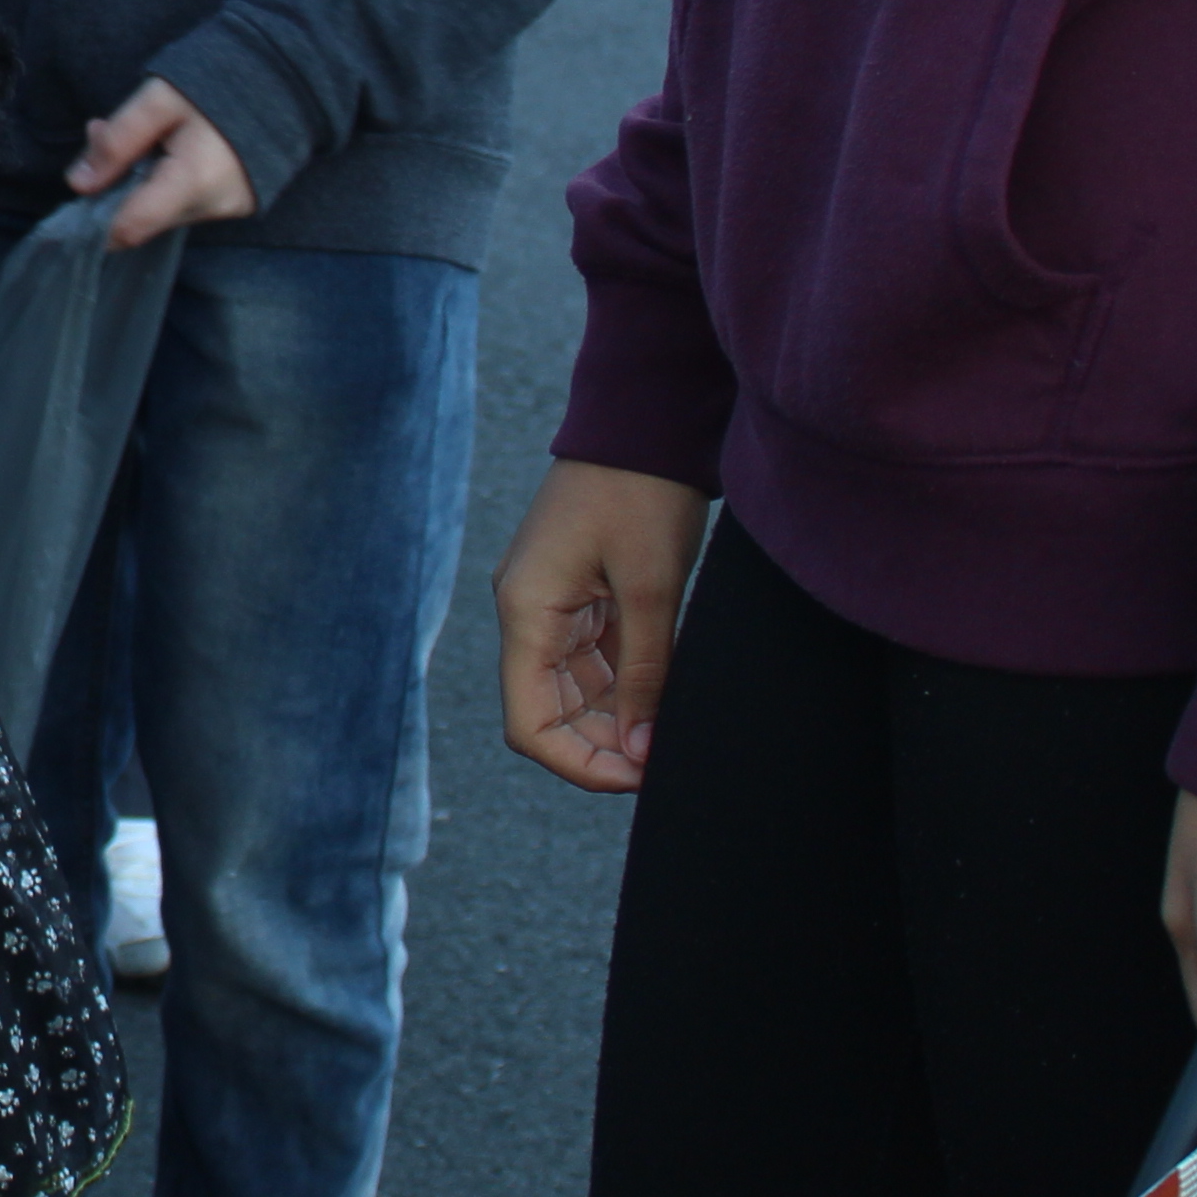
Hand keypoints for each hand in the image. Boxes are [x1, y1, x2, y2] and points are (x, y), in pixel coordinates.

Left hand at [70, 72, 257, 244]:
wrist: (283, 79)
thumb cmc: (217, 83)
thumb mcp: (159, 99)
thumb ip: (117, 141)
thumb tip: (77, 184)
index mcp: (193, 181)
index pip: (128, 228)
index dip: (94, 220)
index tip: (81, 190)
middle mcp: (213, 206)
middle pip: (142, 217)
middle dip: (114, 183)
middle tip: (106, 134)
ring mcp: (228, 209)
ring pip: (161, 210)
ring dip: (138, 180)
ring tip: (144, 134)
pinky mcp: (235, 204)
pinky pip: (184, 203)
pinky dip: (165, 182)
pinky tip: (169, 147)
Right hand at [494, 458, 709, 794]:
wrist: (641, 419)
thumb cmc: (641, 492)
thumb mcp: (651, 588)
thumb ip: (645, 673)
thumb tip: (643, 749)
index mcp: (526, 612)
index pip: (531, 725)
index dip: (581, 765)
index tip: (640, 777)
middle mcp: (527, 613)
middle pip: (550, 714)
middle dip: (603, 748)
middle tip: (665, 760)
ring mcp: (550, 604)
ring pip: (573, 692)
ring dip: (617, 720)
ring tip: (670, 730)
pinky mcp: (577, 593)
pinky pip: (592, 661)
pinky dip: (625, 686)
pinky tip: (663, 695)